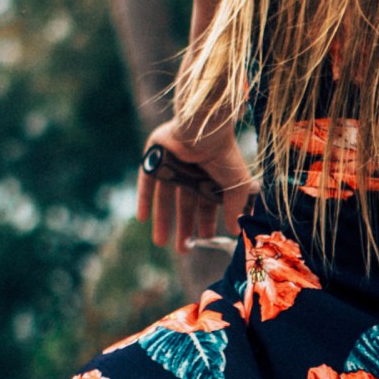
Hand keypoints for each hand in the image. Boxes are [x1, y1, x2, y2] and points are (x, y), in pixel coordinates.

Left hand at [137, 123, 254, 252]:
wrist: (202, 130)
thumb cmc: (223, 155)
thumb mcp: (235, 186)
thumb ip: (234, 208)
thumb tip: (236, 231)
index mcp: (211, 175)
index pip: (206, 203)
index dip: (205, 222)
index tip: (204, 239)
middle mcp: (191, 171)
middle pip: (185, 204)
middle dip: (184, 227)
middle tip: (182, 249)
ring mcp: (172, 164)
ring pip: (165, 197)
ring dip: (162, 220)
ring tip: (159, 242)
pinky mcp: (155, 158)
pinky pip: (147, 182)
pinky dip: (144, 199)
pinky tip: (142, 218)